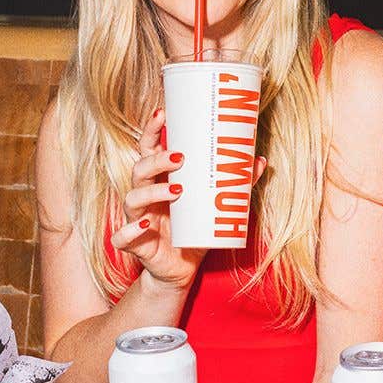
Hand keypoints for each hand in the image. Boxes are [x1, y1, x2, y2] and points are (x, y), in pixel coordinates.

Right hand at [111, 108, 266, 289]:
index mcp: (160, 181)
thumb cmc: (195, 230)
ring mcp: (137, 219)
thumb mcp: (215, 206)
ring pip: (133, 199)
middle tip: (180, 156)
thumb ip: (235, 184)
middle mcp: (145, 196)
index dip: (151, 131)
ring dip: (152, 192)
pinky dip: (130, 230)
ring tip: (177, 191)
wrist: (180, 269)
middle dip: (157, 160)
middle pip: (140, 170)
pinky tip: (145, 225)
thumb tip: (260, 160)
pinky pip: (122, 237)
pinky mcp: (135, 244)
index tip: (162, 113)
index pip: (148, 150)